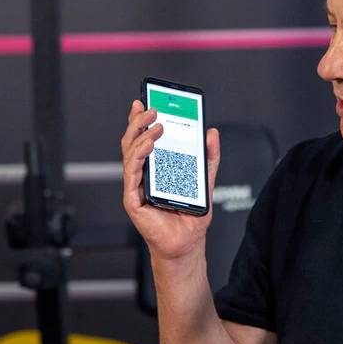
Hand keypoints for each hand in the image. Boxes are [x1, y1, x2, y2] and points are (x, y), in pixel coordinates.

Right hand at [121, 100, 219, 259]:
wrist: (187, 243)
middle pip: (133, 142)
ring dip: (141, 135)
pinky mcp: (133, 199)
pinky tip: (148, 145)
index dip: (142, 119)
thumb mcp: (205, 179)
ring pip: (130, 154)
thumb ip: (208, 157)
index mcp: (156, 168)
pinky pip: (132, 174)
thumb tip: (212, 133)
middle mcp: (142, 175)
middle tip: (151, 107)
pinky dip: (138, 157)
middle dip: (139, 121)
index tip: (146, 100)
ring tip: (154, 124)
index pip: (144, 139)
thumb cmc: (190, 214)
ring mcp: (135, 186)